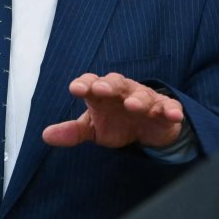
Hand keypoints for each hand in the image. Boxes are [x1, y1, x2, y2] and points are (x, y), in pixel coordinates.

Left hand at [41, 72, 184, 148]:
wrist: (145, 130)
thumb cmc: (114, 123)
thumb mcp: (92, 128)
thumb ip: (72, 131)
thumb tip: (46, 135)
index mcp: (101, 93)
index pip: (90, 83)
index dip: (84, 84)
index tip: (76, 89)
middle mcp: (122, 92)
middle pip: (115, 83)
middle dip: (108, 85)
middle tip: (101, 89)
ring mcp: (145, 99)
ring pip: (142, 95)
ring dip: (138, 99)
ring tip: (133, 105)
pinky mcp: (165, 109)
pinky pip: (170, 107)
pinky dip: (171, 109)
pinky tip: (172, 114)